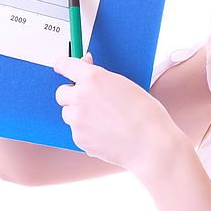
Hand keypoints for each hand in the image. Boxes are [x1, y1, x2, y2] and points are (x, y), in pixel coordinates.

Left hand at [53, 54, 186, 177]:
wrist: (150, 144)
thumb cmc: (145, 114)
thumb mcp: (124, 85)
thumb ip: (101, 78)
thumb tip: (87, 68)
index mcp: (93, 78)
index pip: (66, 65)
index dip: (62, 66)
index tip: (60, 67)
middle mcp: (80, 97)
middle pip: (61, 93)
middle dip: (71, 94)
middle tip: (88, 99)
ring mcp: (77, 119)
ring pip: (68, 114)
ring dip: (79, 114)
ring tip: (103, 120)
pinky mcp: (79, 138)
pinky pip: (76, 131)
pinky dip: (86, 132)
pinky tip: (106, 133)